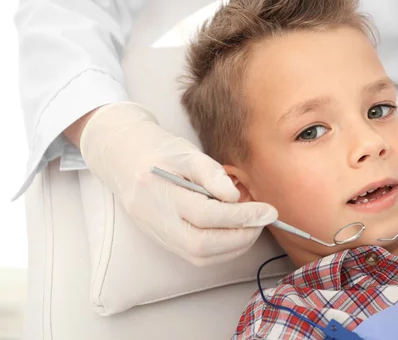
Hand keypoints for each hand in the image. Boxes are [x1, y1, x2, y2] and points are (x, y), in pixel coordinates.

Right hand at [80, 102, 277, 265]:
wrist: (123, 156)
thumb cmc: (158, 149)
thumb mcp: (186, 151)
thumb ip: (211, 173)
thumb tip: (235, 197)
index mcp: (158, 191)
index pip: (206, 214)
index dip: (242, 215)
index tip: (268, 210)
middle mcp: (155, 219)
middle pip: (201, 244)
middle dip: (240, 237)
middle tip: (263, 221)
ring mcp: (157, 233)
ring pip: (198, 256)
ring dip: (233, 247)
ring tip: (252, 226)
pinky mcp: (162, 239)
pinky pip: (194, 256)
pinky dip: (221, 250)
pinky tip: (235, 233)